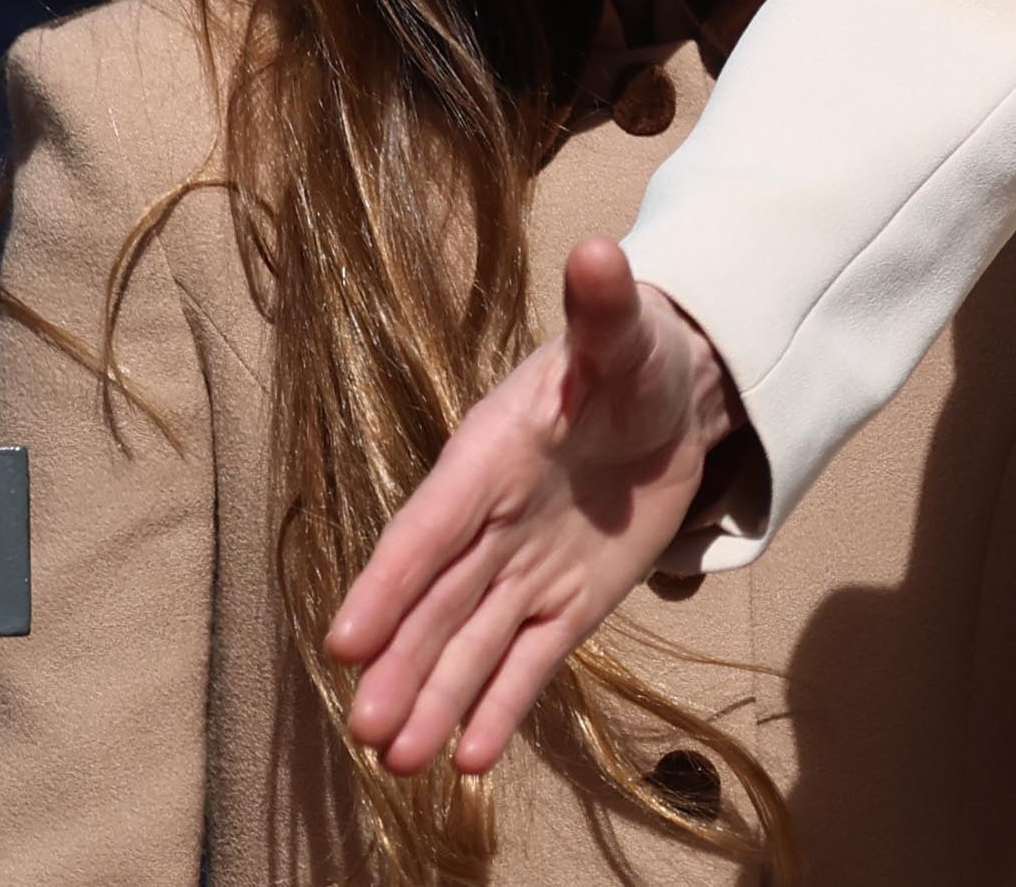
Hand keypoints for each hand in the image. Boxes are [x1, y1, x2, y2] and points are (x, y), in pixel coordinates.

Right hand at [323, 240, 738, 776]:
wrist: (670, 395)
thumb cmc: (629, 358)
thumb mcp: (623, 332)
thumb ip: (603, 306)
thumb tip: (600, 252)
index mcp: (487, 459)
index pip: (428, 528)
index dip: (388, 582)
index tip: (345, 639)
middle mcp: (492, 525)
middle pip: (436, 604)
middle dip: (401, 666)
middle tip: (365, 731)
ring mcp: (526, 570)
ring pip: (471, 643)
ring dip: (437, 699)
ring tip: (401, 764)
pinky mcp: (569, 602)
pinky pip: (530, 660)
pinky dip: (504, 707)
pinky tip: (471, 758)